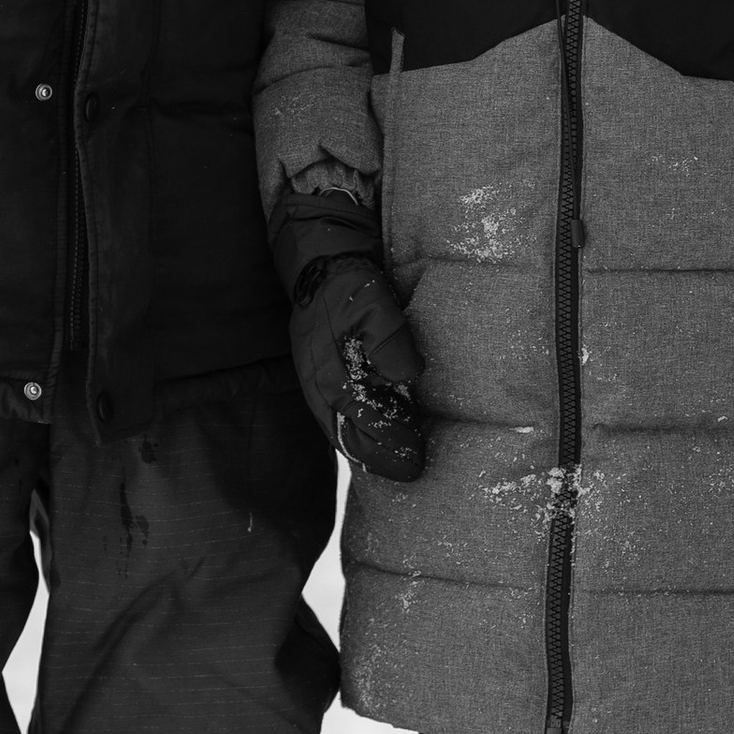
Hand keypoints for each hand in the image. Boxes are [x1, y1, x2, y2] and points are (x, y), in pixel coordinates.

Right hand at [269, 188, 427, 480]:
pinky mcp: (323, 373)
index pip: (362, 423)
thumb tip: (407, 377)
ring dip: (367, 448)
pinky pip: (337, 415)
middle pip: (348, 435)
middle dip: (379, 456)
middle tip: (411, 472)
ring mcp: (318, 381)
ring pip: (340, 429)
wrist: (321, 261)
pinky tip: (372, 438)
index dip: (389, 444)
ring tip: (395, 464)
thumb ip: (390, 341)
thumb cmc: (349, 284)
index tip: (415, 462)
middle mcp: (320, 385)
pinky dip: (355, 432)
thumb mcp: (374, 305)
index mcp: (330, 372)